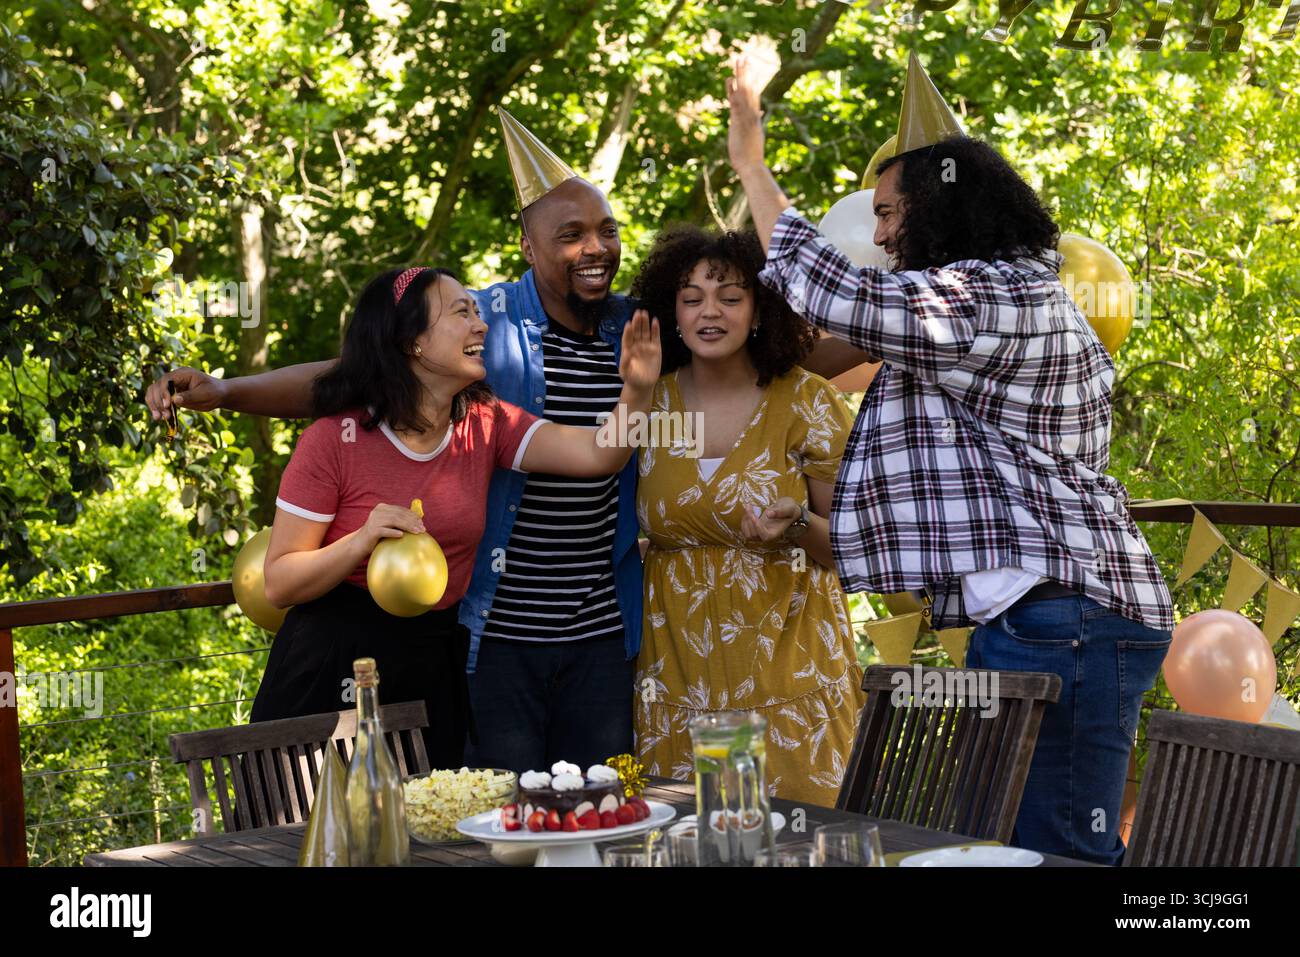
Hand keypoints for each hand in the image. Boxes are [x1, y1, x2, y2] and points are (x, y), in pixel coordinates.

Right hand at [145, 367, 226, 419]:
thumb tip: (174, 400)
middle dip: (158, 401)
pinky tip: (159, 418)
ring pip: (154, 393)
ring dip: (154, 405)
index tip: (167, 405)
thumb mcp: (205, 394)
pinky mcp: (171, 395)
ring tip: (159, 418)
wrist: (219, 395)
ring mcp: (171, 386)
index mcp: (183, 374)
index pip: (166, 380)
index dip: (163, 392)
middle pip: (157, 386)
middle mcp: (174, 378)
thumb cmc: (214, 392)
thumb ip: (190, 396)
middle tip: (165, 415)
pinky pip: (158, 400)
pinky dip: (157, 408)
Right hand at [358, 503, 425, 550]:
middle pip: (399, 515)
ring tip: (416, 532)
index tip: (422, 523)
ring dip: (407, 526)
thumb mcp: (388, 524)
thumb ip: (399, 519)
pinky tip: (402, 535)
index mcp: (382, 507)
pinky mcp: (372, 531)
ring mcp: (374, 520)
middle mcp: (378, 511)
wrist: (360, 543)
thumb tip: (419, 519)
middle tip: (422, 529)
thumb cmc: (378, 534)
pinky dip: (394, 532)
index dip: (413, 515)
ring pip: (394, 521)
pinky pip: (384, 531)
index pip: (400, 510)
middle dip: (412, 521)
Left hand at [618, 309, 661, 391]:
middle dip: (637, 322)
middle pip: (636, 332)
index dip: (628, 331)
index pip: (627, 338)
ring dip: (645, 323)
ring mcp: (646, 346)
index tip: (629, 323)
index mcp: (627, 349)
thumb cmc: (631, 378)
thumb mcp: (625, 372)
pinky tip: (655, 321)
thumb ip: (624, 363)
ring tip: (645, 313)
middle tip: (638, 313)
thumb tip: (625, 354)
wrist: (643, 384)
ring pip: (645, 332)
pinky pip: (655, 337)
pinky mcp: (655, 348)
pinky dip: (655, 329)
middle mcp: (636, 345)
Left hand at [726, 52, 766, 175]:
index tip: (750, 69)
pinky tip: (731, 81)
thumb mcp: (752, 139)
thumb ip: (753, 126)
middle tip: (744, 57)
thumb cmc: (751, 158)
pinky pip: (736, 103)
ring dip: (741, 76)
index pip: (754, 96)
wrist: (752, 168)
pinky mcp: (739, 123)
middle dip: (747, 73)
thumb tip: (757, 117)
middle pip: (750, 89)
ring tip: (739, 61)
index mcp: (754, 119)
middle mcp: (752, 115)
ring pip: (744, 92)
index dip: (752, 81)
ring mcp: (746, 118)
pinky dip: (734, 92)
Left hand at [740, 497, 801, 542]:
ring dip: (745, 521)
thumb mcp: (788, 508)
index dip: (757, 528)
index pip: (764, 536)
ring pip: (747, 534)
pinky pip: (745, 530)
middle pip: (753, 535)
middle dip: (749, 521)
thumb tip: (768, 514)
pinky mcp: (755, 529)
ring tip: (748, 508)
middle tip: (749, 507)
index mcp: (775, 533)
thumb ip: (780, 512)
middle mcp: (767, 535)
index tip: (753, 516)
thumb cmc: (789, 509)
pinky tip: (747, 511)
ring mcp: (760, 533)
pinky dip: (743, 521)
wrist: (787, 509)